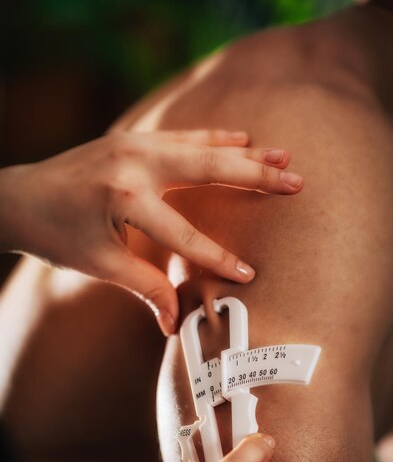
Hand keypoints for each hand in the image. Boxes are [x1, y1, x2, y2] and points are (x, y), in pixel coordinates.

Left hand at [0, 130, 302, 334]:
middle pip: (208, 168)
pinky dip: (213, 137)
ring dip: (243, 151)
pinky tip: (240, 137)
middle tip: (296, 182)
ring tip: (283, 155)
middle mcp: (134, 162)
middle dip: (255, 177)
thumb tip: (175, 325)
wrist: (16, 197)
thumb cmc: (54, 235)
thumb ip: (144, 288)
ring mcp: (133, 144)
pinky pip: (182, 135)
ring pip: (201, 145)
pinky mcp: (131, 139)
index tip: (250, 275)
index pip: (185, 233)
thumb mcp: (99, 264)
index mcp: (124, 197)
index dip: (218, 257)